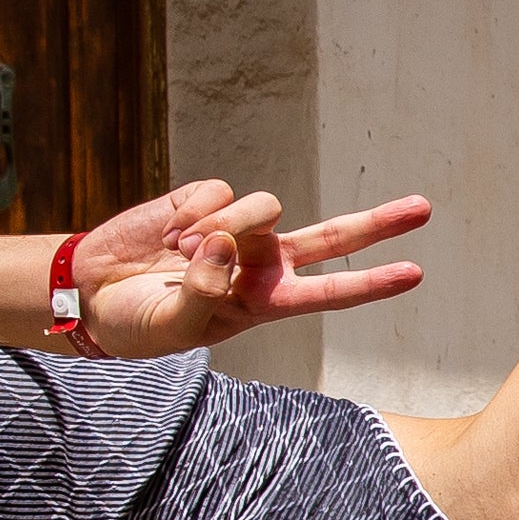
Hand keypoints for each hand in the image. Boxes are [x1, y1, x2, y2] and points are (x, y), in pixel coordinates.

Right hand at [70, 179, 428, 356]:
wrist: (94, 293)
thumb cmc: (140, 322)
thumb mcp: (175, 326)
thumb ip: (203, 292)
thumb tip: (223, 247)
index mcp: (266, 302)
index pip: (330, 291)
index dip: (372, 283)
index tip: (415, 274)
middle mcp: (263, 262)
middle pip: (334, 237)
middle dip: (379, 222)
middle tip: (425, 208)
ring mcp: (239, 229)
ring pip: (264, 208)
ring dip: (225, 227)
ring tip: (183, 252)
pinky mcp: (206, 200)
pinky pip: (220, 193)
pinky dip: (194, 212)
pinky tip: (169, 233)